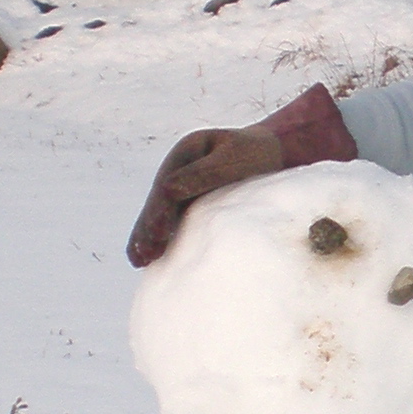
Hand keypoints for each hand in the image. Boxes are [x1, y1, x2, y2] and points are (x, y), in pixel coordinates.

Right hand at [127, 124, 283, 264]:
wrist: (272, 154)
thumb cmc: (256, 154)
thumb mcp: (233, 158)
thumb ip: (203, 173)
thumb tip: (167, 190)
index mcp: (185, 152)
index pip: (167, 185)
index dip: (159, 210)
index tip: (157, 231)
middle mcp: (177, 170)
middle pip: (158, 202)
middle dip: (149, 228)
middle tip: (144, 254)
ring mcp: (180, 188)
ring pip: (159, 214)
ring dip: (148, 237)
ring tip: (140, 261)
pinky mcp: (189, 204)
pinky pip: (170, 222)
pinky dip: (160, 239)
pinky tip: (149, 259)